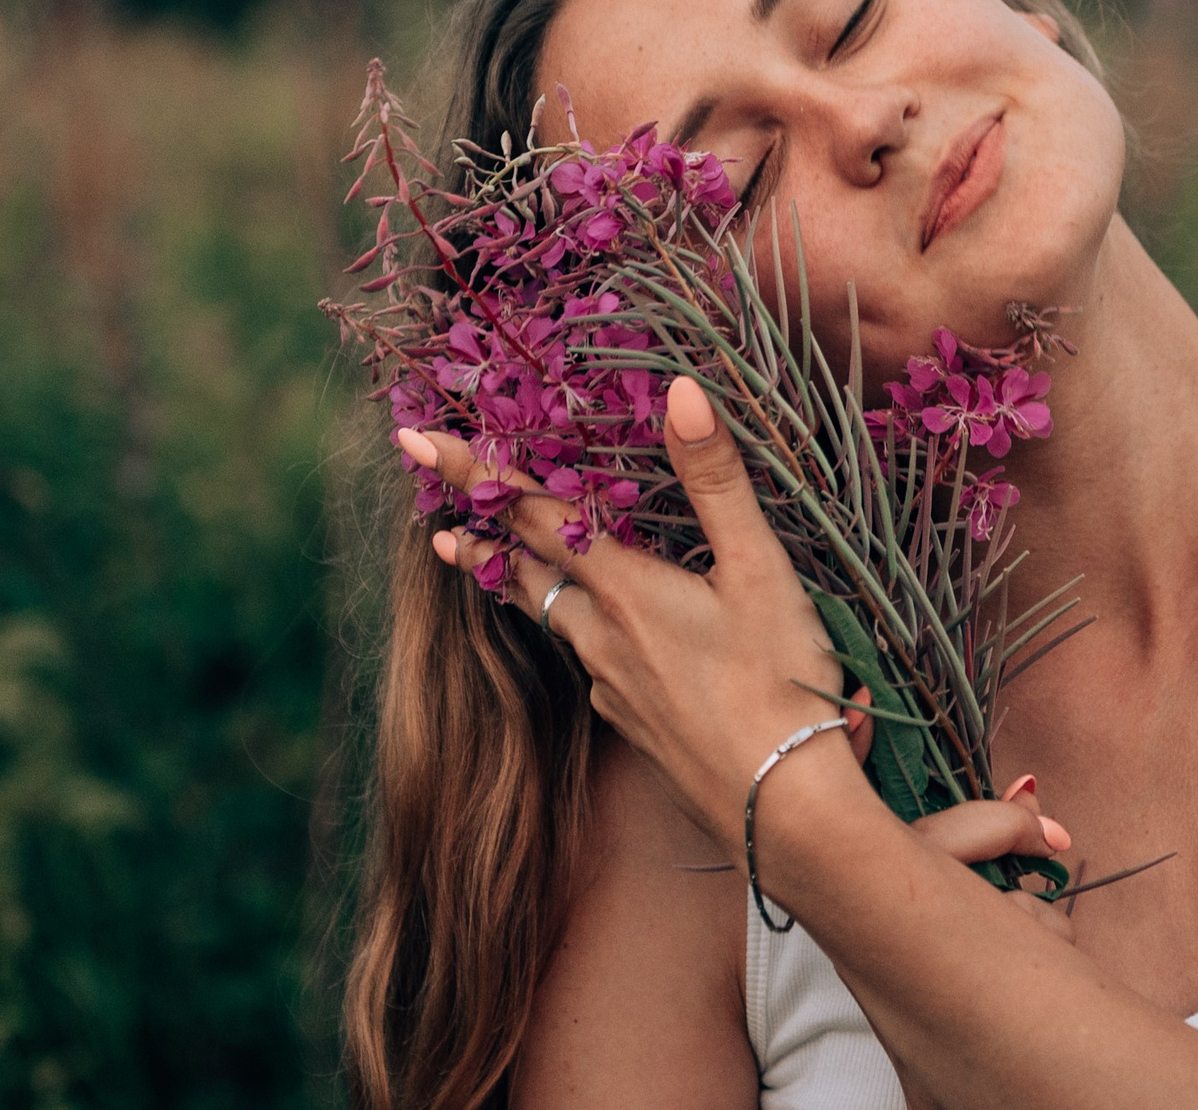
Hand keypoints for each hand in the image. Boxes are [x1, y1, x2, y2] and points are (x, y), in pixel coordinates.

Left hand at [402, 378, 1077, 915]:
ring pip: (551, 621)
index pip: (533, 516)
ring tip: (482, 566)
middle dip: (480, 538)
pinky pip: (587, 664)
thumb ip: (717, 479)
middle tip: (434, 516)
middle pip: (523, 574)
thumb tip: (681, 389)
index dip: (475, 474)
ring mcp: (612, 688)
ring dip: (517, 585)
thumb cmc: (779, 683)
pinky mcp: (634, 725)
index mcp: (624, 590)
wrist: (783, 809)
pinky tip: (598, 641)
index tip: (415, 441)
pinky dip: (575, 633)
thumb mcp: (759, 570)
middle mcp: (601, 638)